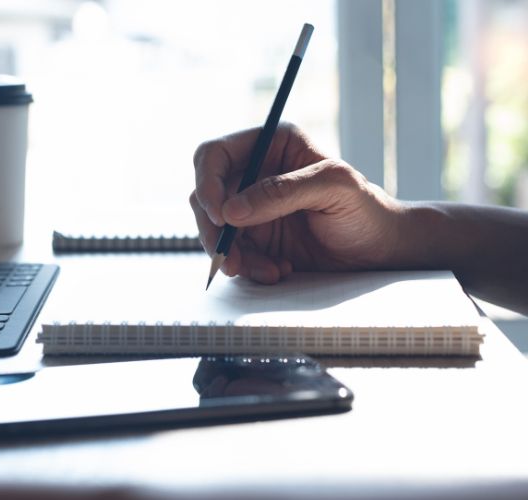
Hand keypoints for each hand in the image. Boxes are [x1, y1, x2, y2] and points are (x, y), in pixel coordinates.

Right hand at [190, 123, 404, 283]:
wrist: (379, 251)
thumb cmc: (366, 210)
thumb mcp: (333, 189)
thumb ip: (282, 192)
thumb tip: (231, 210)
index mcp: (271, 143)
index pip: (215, 154)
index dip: (207, 183)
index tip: (221, 215)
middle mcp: (254, 172)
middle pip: (205, 195)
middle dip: (213, 229)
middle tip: (228, 258)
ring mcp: (251, 206)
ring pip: (214, 228)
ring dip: (232, 254)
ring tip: (267, 271)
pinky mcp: (254, 237)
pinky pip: (231, 251)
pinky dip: (247, 267)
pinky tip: (276, 270)